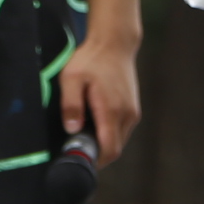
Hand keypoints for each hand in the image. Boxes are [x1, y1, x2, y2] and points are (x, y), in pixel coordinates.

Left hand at [58, 28, 140, 160]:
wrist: (114, 42)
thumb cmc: (92, 59)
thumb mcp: (71, 78)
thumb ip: (71, 104)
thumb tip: (72, 129)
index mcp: (112, 109)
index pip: (110, 149)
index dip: (95, 161)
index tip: (80, 159)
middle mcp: (127, 114)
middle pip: (114, 149)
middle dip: (96, 152)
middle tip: (76, 144)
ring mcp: (132, 112)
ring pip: (119, 140)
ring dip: (102, 142)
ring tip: (84, 130)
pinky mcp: (132, 108)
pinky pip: (121, 130)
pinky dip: (109, 132)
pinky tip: (94, 120)